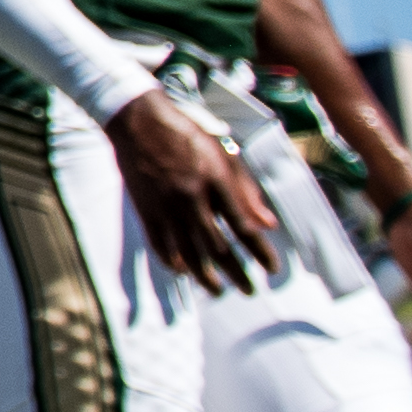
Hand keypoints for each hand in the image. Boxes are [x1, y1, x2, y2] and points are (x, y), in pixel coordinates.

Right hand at [101, 87, 283, 295]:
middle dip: (236, 273)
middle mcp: (192, 198)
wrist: (138, 121)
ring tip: (218, 290)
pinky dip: (173, 262)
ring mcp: (166, 206)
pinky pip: (160, 245)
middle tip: (249, 290)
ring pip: (188, 252)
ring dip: (206, 276)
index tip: (273, 269)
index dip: (260, 251)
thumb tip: (268, 224)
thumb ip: (247, 190)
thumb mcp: (224, 154)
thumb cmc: (186, 135)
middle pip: (218, 247)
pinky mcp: (146, 210)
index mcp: (216, 181)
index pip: (244, 226)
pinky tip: (183, 271)